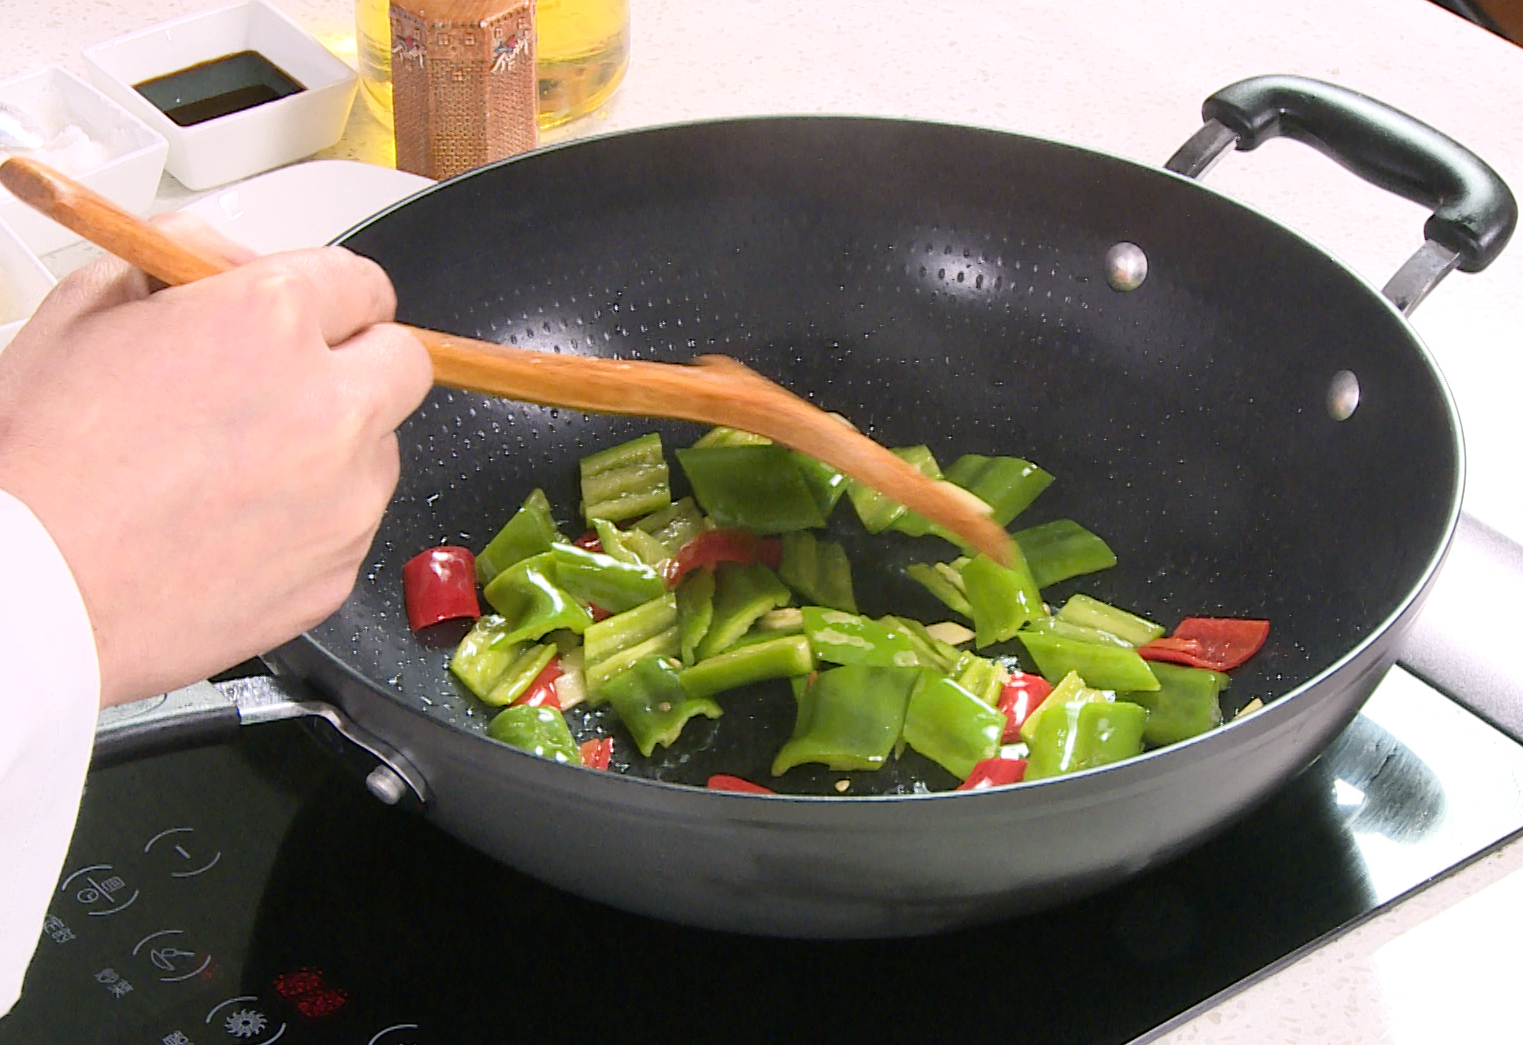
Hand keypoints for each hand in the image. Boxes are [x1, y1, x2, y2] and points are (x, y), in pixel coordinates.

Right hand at [0, 216, 432, 706]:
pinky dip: (315, 518)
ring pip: (382, 449)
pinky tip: (237, 523)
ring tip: (241, 467)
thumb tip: (226, 262)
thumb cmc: (41, 465)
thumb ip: (180, 262)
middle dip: (358, 364)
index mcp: (271, 324)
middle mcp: (328, 409)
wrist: (30, 594)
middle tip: (293, 384)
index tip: (318, 317)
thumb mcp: (86, 311)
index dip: (331, 299)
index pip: (362, 284)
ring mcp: (345, 498)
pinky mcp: (338, 570)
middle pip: (404, 363)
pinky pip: (353, 524)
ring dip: (337, 446)